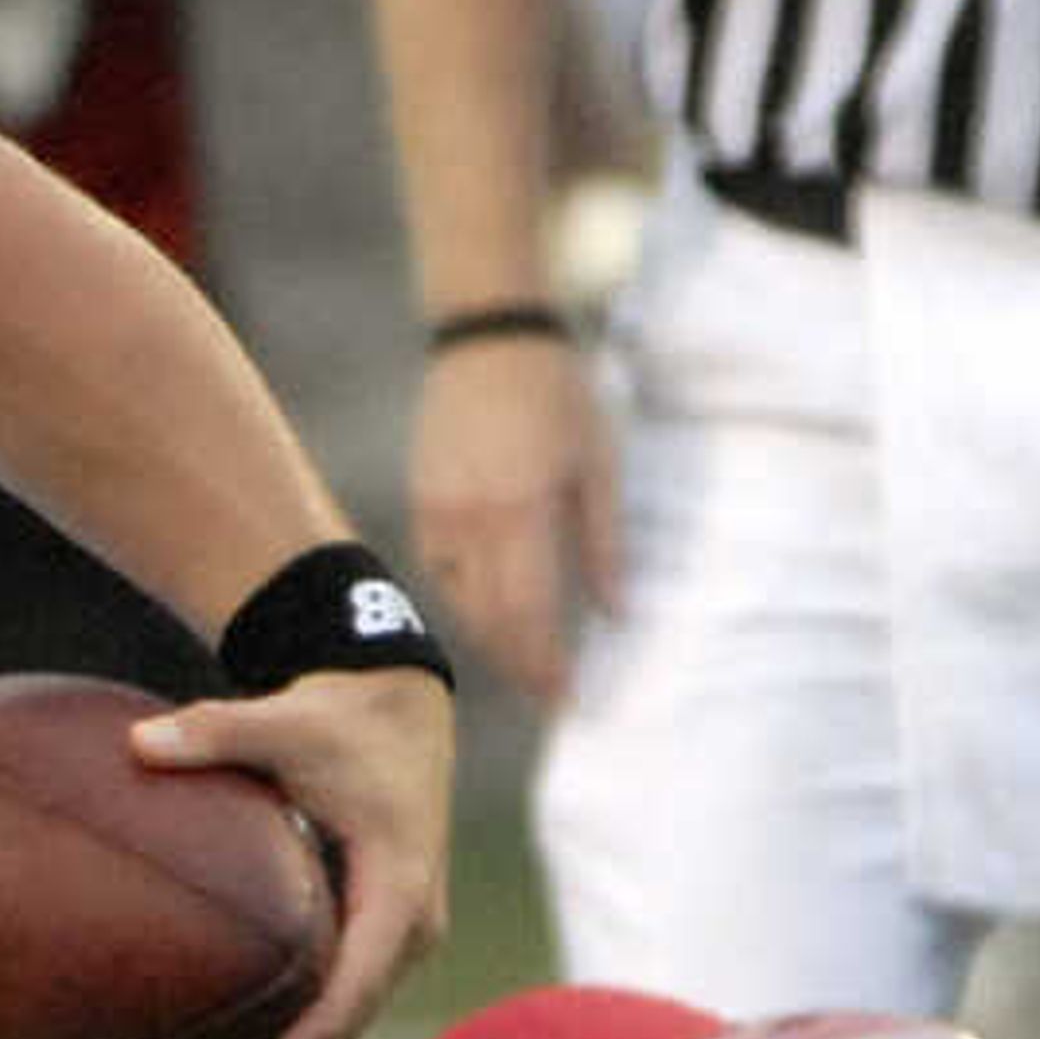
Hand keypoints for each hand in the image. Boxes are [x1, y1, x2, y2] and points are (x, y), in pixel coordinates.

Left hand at [129, 666, 451, 1038]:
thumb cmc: (345, 721)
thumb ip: (217, 732)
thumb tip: (138, 743)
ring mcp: (400, 934)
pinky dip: (302, 1033)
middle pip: (354, 1018)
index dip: (322, 1025)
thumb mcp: (286, 720)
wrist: (402, 712)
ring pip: (350, 1018)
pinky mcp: (381, 935)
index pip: (361, 973)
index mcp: (398, 884)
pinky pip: (343, 996)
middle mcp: (410, 923)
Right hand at [409, 339, 618, 708]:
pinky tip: (495, 608)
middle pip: (491, 621)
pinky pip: (442, 572)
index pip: (530, 615)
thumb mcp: (599, 466)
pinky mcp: (423, 503)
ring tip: (528, 660)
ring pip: (461, 602)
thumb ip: (605, 544)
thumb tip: (616, 614)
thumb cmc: (558, 396)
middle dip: (521, 665)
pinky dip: (469, 600)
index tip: (566, 698)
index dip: (545, 665)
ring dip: (495, 639)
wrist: (489, 340)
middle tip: (549, 693)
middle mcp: (471, 521)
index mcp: (522, 511)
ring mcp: (439, 514)